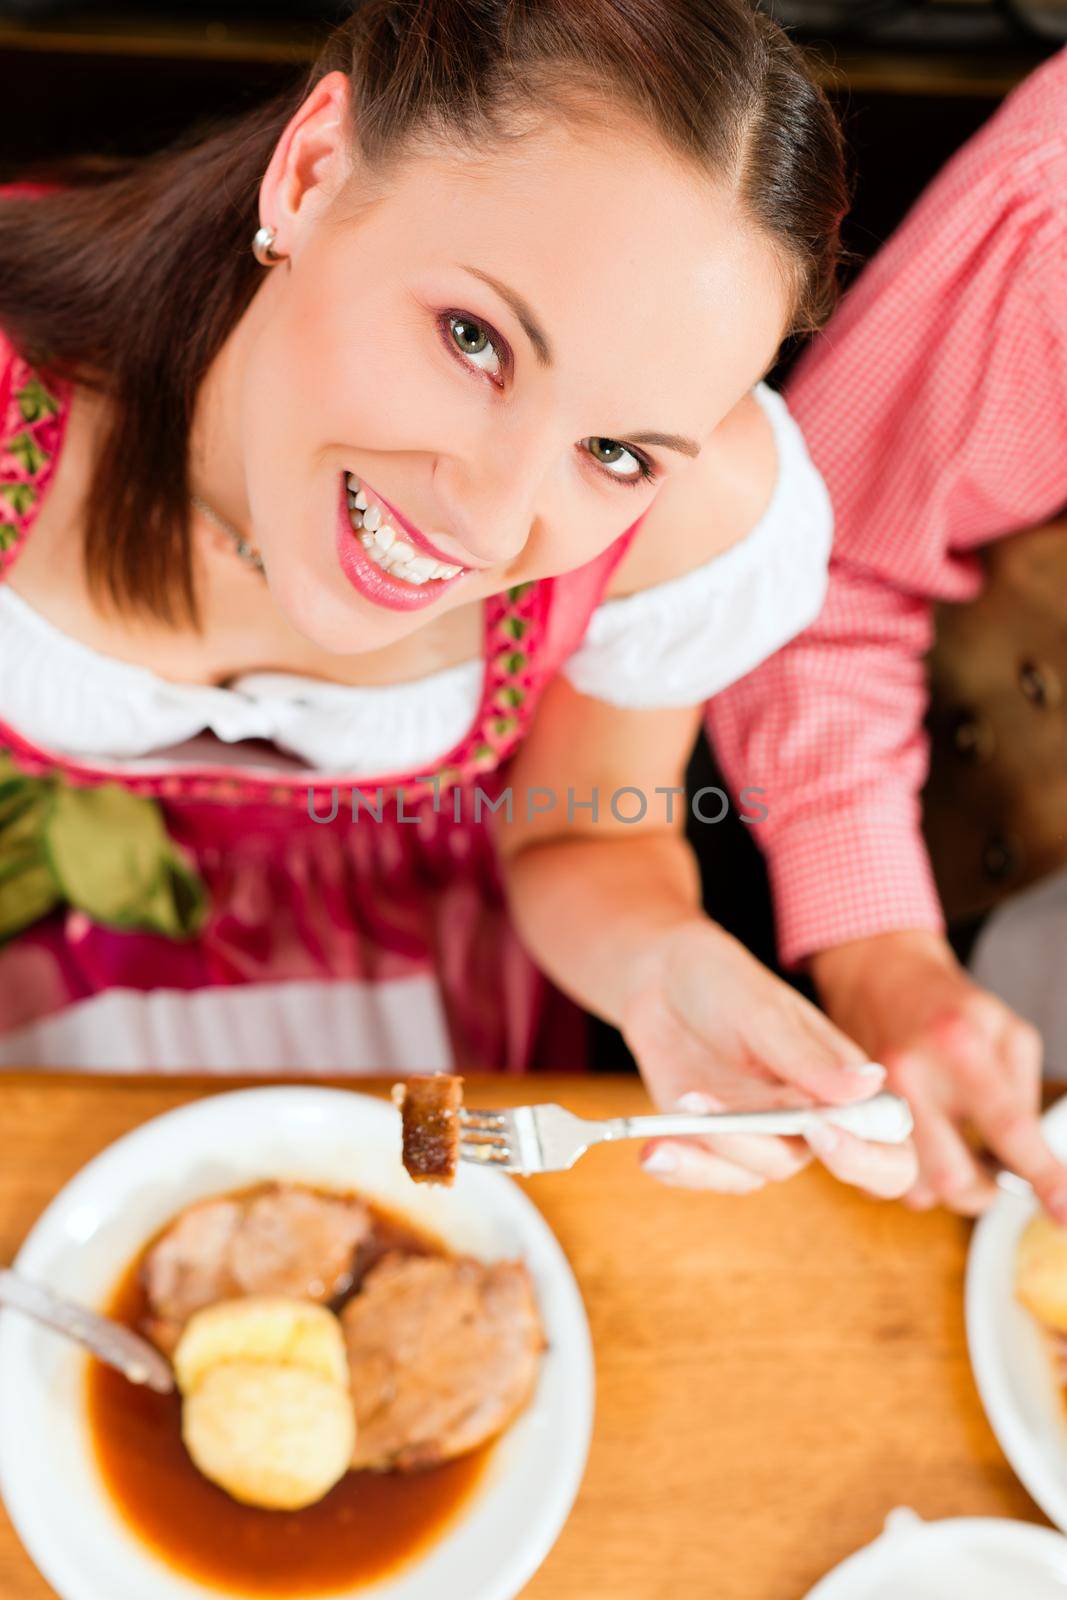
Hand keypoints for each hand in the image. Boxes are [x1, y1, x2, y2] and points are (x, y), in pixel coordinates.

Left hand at [619, 918, 917, 1198]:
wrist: (659, 979)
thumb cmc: (722, 981)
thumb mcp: (762, 1011)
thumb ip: (807, 1056)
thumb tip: (871, 1086)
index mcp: (844, 1085)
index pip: (888, 1146)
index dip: (868, 1157)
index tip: (819, 1129)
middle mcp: (812, 1119)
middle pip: (813, 1169)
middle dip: (765, 1146)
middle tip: (719, 1118)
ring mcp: (764, 1134)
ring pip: (758, 1173)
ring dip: (716, 1148)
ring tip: (683, 1102)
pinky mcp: (715, 1143)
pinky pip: (709, 1174)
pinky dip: (682, 1167)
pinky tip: (653, 1152)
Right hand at [810, 929, 1066, 1221]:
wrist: (876, 974)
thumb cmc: (947, 1004)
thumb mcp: (1006, 1031)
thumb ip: (1022, 1094)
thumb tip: (1027, 1159)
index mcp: (958, 1043)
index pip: (1007, 1126)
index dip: (1041, 1175)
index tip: (1062, 1210)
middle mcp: (908, 1073)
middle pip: (951, 1178)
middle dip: (980, 1192)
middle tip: (993, 1178)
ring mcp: (870, 1095)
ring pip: (912, 1186)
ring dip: (941, 1184)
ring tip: (953, 1153)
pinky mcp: (846, 1112)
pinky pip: (878, 1174)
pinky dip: (905, 1174)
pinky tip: (920, 1148)